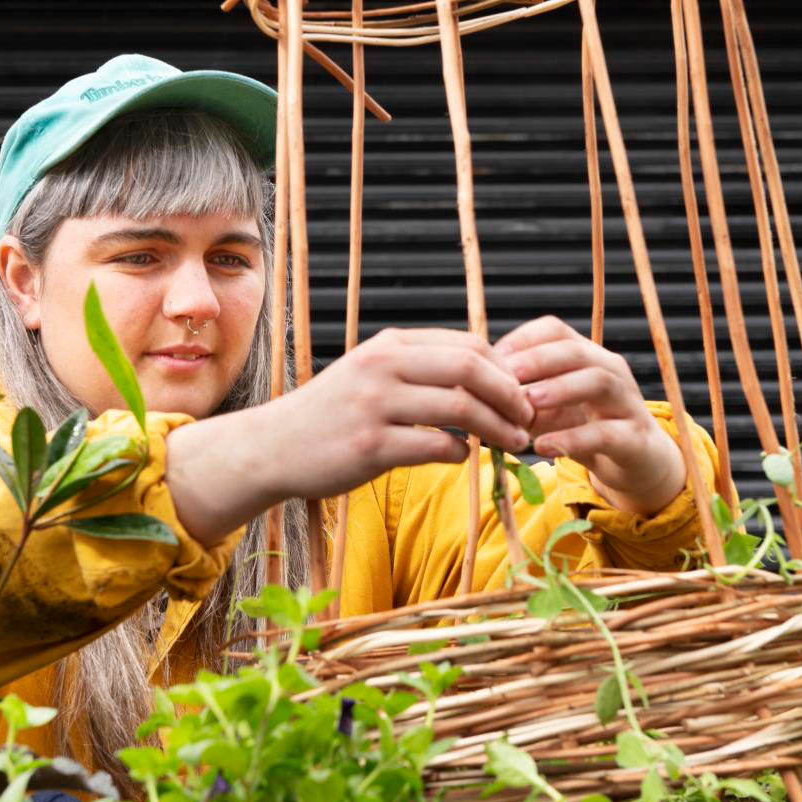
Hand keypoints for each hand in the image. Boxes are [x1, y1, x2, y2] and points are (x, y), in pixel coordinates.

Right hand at [166, 328, 531, 543]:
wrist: (272, 446)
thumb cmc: (330, 414)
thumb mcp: (370, 374)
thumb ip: (419, 368)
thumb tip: (484, 374)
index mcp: (389, 345)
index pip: (468, 344)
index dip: (506, 369)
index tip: (523, 393)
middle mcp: (383, 368)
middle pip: (471, 368)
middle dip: (511, 395)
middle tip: (529, 417)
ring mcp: (375, 406)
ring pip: (460, 409)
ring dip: (498, 428)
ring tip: (515, 442)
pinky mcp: (370, 446)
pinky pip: (435, 447)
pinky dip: (461, 453)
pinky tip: (464, 457)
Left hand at [494, 316, 684, 517]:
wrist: (637, 463)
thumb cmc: (585, 428)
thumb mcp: (549, 411)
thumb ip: (521, 400)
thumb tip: (475, 394)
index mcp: (586, 357)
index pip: (556, 330)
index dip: (523, 339)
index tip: (493, 358)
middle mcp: (610, 371)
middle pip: (577, 350)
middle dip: (539, 359)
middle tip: (507, 375)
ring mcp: (627, 403)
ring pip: (600, 381)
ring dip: (560, 388)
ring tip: (529, 402)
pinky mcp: (635, 439)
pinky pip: (607, 433)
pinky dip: (573, 439)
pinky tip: (544, 446)